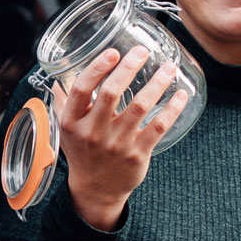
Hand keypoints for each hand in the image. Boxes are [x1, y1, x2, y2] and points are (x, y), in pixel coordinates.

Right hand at [50, 46, 187, 230]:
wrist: (96, 190)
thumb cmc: (82, 152)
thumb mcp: (66, 129)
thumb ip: (65, 102)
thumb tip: (60, 75)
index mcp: (72, 122)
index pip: (81, 90)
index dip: (97, 68)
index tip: (112, 52)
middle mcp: (93, 132)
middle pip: (111, 94)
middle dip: (128, 68)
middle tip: (142, 51)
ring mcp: (117, 144)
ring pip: (139, 107)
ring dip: (156, 84)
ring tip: (168, 67)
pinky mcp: (138, 153)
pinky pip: (158, 127)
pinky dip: (171, 109)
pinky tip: (180, 95)